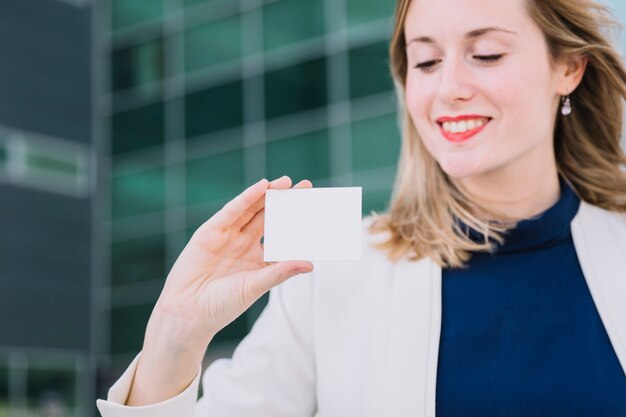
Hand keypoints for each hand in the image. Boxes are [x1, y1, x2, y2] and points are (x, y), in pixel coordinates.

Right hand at [150, 176, 312, 350]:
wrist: (187, 313)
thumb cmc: (220, 305)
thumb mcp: (256, 286)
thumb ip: (280, 272)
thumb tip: (310, 264)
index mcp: (258, 259)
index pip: (281, 234)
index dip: (296, 221)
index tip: (314, 210)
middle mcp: (244, 244)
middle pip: (268, 217)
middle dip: (286, 201)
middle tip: (305, 186)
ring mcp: (227, 236)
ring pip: (252, 210)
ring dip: (268, 195)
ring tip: (286, 182)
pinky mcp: (211, 231)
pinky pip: (232, 211)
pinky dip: (247, 198)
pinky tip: (262, 187)